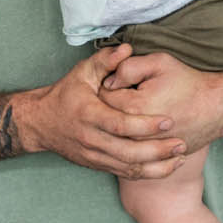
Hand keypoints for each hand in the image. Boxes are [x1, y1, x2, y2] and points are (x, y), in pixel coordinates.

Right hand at [18, 46, 187, 177]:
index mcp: (88, 114)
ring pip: (129, 168)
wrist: (41, 124)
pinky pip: (125, 174)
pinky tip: (167, 166)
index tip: (169, 120)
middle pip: (128, 152)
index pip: (120, 124)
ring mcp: (94, 155)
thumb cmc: (65, 95)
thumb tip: (127, 49)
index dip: (145, 125)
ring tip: (180, 157)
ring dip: (157, 166)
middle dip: (157, 150)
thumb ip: (105, 61)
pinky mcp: (98, 165)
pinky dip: (148, 173)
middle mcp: (91, 139)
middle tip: (181, 143)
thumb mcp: (82, 73)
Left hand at [100, 48, 222, 153]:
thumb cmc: (188, 82)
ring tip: (131, 112)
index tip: (118, 81)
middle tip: (123, 96)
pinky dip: (130, 142)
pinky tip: (137, 130)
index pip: (102, 97)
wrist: (217, 107)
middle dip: (109, 107)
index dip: (107, 85)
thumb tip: (109, 80)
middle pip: (107, 120)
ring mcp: (146, 149)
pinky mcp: (155, 159)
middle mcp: (137, 132)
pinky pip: (131, 152)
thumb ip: (128, 66)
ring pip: (117, 138)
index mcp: (134, 106)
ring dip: (118, 126)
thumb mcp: (160, 62)